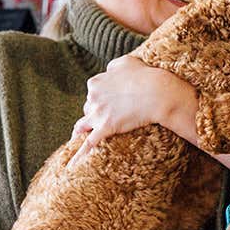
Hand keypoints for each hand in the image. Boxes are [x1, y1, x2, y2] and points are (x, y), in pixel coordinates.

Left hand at [70, 56, 196, 164]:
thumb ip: (113, 66)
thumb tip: (109, 70)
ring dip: (81, 132)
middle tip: (110, 117)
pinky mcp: (106, 128)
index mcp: (95, 83)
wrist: (157, 92)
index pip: (92, 93)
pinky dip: (79, 156)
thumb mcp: (127, 62)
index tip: (111, 101)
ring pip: (83, 126)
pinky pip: (88, 144)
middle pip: (88, 109)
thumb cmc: (145, 76)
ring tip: (77, 139)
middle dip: (96, 113)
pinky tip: (71, 167)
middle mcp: (92, 98)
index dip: (101, 98)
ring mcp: (98, 115)